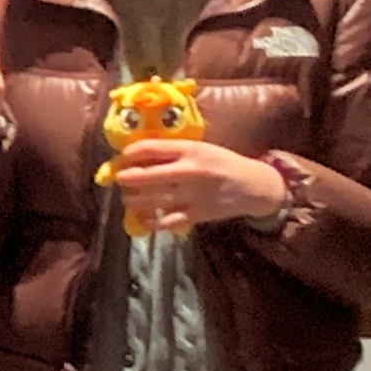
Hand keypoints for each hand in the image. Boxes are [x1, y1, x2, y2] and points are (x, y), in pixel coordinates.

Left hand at [106, 139, 290, 227]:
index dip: (129, 153)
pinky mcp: (196, 214)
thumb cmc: (222, 163)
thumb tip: (140, 154)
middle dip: (125, 178)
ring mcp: (192, 194)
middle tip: (118, 179)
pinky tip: (143, 220)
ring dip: (133, 199)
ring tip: (127, 198)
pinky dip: (151, 222)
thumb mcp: (201, 149)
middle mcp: (189, 170)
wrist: (252, 186)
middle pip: (146, 175)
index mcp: (190, 149)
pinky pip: (166, 221)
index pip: (150, 148)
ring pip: (151, 199)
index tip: (121, 157)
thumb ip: (174, 151)